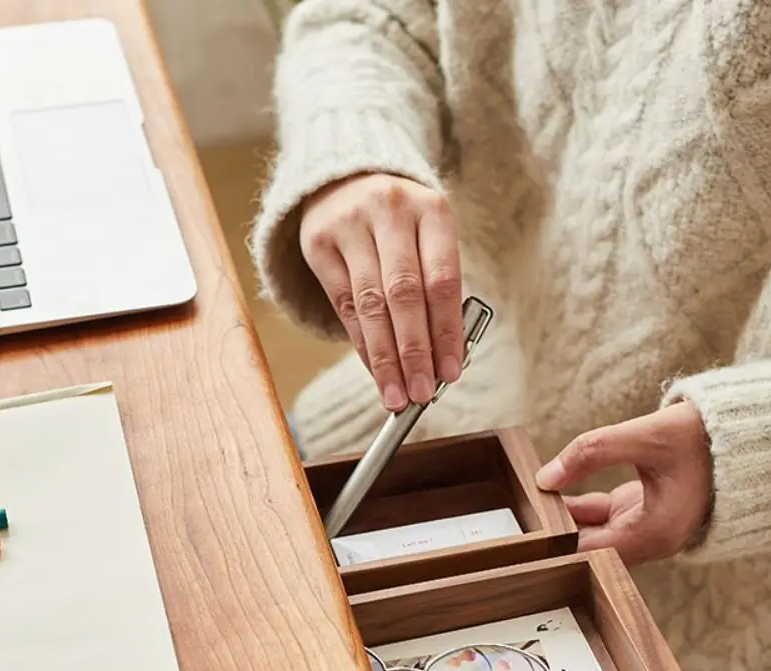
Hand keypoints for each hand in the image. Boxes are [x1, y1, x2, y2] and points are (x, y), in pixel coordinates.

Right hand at [300, 173, 463, 410]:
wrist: (348, 175)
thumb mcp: (432, 238)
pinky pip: (343, 304)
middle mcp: (389, 211)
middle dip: (414, 352)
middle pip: (404, 294)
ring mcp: (349, 224)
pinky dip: (362, 344)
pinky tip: (375, 371)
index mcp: (432, 210)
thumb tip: (442, 359)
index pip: (442, 281)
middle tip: (422, 393)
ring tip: (397, 395)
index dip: (447, 332)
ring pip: (370, 304)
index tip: (451, 373)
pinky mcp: (318, 242)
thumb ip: (439, 290)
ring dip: (385, 358)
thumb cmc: (405, 223)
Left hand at [535, 402, 712, 563]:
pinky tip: (551, 494)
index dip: (557, 545)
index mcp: (656, 533)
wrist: (744, 434)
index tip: (526, 533)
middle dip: (556, 533)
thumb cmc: (703, 436)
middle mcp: (652, 540)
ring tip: (528, 502)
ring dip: (565, 519)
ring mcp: (648, 528)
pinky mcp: (643, 512)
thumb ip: (593, 451)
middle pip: (590, 548)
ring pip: (594, 533)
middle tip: (519, 517)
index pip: (592, 553)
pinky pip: (603, 518)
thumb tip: (545, 477)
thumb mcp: (646, 435)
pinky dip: (579, 509)